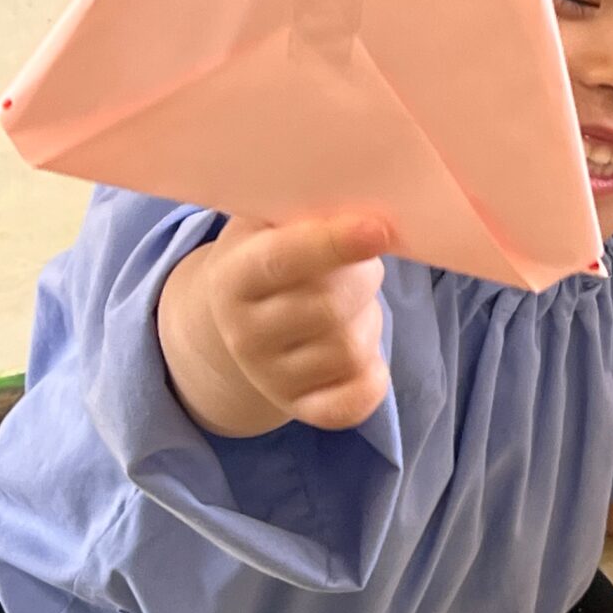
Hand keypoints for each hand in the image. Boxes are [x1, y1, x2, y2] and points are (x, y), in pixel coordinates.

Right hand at [157, 214, 391, 438]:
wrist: (236, 316)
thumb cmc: (269, 250)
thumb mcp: (268, 220)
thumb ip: (305, 207)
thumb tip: (364, 205)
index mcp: (234, 276)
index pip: (282, 262)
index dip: (332, 245)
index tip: (378, 230)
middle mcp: (245, 334)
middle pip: (329, 309)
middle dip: (363, 278)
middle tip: (362, 260)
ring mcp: (269, 377)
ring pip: (349, 351)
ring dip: (369, 319)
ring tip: (354, 301)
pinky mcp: (299, 407)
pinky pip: (350, 405)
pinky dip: (372, 380)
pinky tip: (368, 355)